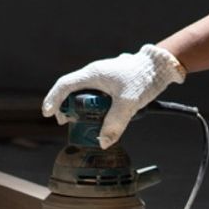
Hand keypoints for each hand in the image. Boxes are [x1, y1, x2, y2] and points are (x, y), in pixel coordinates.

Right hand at [40, 43, 185, 147]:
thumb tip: (103, 143)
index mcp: (93, 74)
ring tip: (82, 122)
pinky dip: (93, 105)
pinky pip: (96, 93)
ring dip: (81, 107)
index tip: (47, 113)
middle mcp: (94, 73)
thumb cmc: (143, 78)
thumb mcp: (129, 103)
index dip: (53, 99)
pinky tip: (100, 115)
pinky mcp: (112, 81)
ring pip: (84, 92)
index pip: (64, 85)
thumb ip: (115, 123)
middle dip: (66, 107)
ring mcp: (103, 76)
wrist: (160, 65)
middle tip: (66, 123)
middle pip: (71, 90)